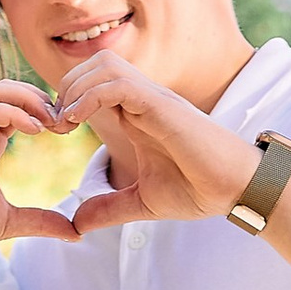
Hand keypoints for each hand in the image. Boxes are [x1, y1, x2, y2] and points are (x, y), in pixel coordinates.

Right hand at [0, 81, 76, 284]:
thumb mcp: (9, 222)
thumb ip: (41, 221)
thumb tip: (76, 232)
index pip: (17, 108)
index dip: (44, 111)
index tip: (67, 129)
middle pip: (8, 91)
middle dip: (40, 98)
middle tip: (64, 120)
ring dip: (28, 98)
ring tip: (51, 120)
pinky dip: (12, 113)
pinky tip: (34, 129)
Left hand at [51, 52, 256, 233]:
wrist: (235, 189)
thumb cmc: (199, 190)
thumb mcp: (142, 202)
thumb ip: (109, 209)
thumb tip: (76, 225)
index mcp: (137, 114)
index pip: (94, 84)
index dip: (67, 100)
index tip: (55, 131)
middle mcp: (144, 99)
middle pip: (94, 64)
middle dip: (65, 88)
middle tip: (54, 125)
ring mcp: (153, 99)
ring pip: (104, 65)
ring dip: (75, 88)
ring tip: (64, 122)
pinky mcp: (161, 105)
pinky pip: (118, 83)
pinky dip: (91, 96)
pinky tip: (77, 122)